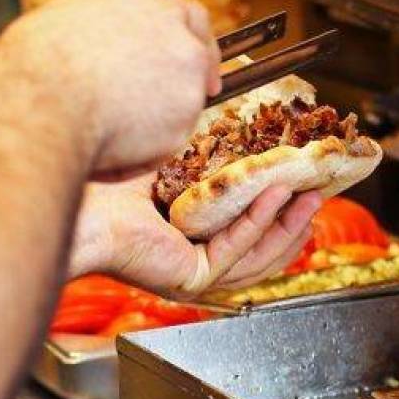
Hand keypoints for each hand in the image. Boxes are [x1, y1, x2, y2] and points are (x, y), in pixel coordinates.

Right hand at [0, 0, 220, 172]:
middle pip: (199, 33)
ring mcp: (187, 59)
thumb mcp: (61, 26)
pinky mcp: (190, 101)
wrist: (39, 100)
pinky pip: (171, 135)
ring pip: (186, 91)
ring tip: (107, 139)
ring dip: (162, 116)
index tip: (177, 54)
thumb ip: (99, 32)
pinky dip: (146, 151)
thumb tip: (99, 52)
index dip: (176, 34)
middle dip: (204, 60)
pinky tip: (109, 153)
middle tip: (205, 88)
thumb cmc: (32, 67)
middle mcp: (171, 18)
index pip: (172, 8)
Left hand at [70, 174, 322, 296]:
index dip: (283, 215)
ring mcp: (192, 273)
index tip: (306, 189)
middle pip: (263, 252)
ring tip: (309, 197)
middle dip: (296, 224)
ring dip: (287, 226)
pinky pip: (236, 250)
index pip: (250, 234)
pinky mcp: (189, 276)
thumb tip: (242, 122)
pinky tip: (276, 196)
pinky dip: (259, 222)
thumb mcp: (178, 160)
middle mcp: (193, 261)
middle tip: (319, 195)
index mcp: (190, 239)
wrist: (78, 197)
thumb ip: (213, 154)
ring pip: (258, 258)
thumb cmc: (111, 178)